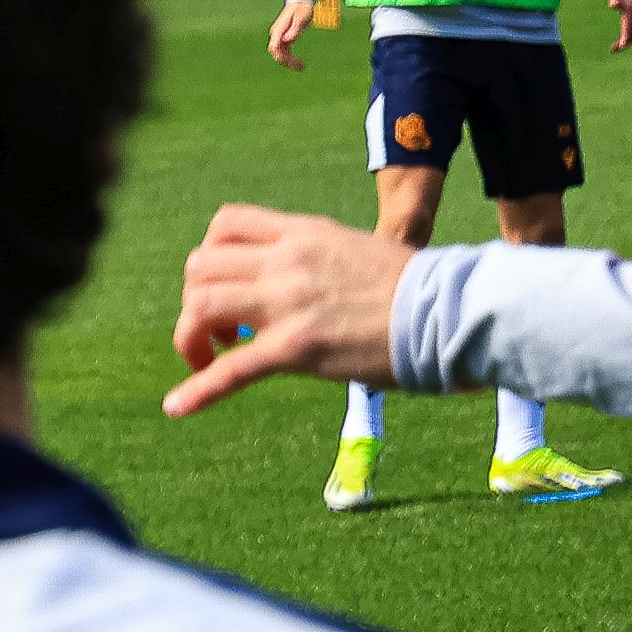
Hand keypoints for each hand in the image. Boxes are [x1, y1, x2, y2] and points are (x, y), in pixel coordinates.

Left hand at [161, 202, 415, 414]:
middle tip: (221, 331)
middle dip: (195, 300)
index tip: (227, 287)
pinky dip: (197, 390)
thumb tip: (297, 281)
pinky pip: (230, 370)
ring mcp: (288, 303)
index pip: (225, 225)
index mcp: (303, 234)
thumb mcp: (356, 252)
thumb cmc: (415, 289)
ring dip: (191, 336)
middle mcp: (288, 261)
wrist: (454, 310)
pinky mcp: (296, 348)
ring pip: (200, 306)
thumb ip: (316, 260)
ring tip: (213, 358)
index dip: (210, 257)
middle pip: (199, 267)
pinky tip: (176, 407)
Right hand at [268, 0, 318, 70]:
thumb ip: (295, 29)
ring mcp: (279, 35)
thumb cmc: (303, 7)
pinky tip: (299, 61)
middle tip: (301, 67)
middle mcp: (276, 34)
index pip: (274, 48)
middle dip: (287, 61)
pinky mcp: (284, 36)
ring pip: (280, 53)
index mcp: (278, 30)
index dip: (281, 57)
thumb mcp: (302, 17)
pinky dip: (290, 56)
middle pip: (277, 53)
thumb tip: (288, 40)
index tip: (292, 62)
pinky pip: (284, 50)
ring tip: (301, 66)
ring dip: (289, 60)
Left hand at [613, 0, 631, 56]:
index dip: (626, 36)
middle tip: (615, 50)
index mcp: (631, 8)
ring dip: (627, 40)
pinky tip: (617, 42)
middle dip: (626, 41)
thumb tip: (613, 3)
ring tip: (614, 49)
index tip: (620, 46)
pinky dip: (627, 35)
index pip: (630, 25)